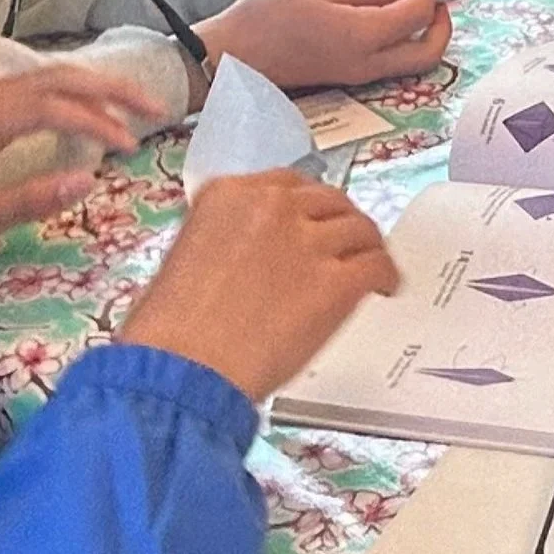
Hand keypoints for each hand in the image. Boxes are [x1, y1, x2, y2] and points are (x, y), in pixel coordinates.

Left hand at [0, 69, 158, 265]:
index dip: (97, 123)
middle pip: (57, 77)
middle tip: (158, 109)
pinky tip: (96, 112)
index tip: (130, 148)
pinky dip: (75, 95)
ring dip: (97, 89)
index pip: (52, 106)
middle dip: (112, 90)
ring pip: (49, 77)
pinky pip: (37, 88)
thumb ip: (30, 200)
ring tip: (139, 108)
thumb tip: (90, 181)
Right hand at [119, 171, 398, 401]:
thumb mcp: (185, 257)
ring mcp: (308, 241)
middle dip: (338, 221)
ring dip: (366, 247)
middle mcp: (272, 206)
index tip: (310, 223)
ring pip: (359, 229)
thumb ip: (224, 239)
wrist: (181, 368)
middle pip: (328, 200)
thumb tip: (251, 255)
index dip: (305, 207)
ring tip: (370, 265)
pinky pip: (376, 266)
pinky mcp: (336, 282)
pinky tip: (384, 289)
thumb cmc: (168, 331)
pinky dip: (386, 276)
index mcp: (229, 194)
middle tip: (344, 244)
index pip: (286, 185)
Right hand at [195, 0, 452, 94]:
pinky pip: (392, 63)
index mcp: (363, 35)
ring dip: (425, 33)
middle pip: (430, 52)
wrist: (236, 54)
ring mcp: (360, 74)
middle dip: (442, 22)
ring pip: (415, 62)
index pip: (418, 13)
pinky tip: (387, 15)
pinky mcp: (349, 77)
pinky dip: (403, 41)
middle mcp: (369, 62)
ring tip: (414, 2)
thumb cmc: (268, 13)